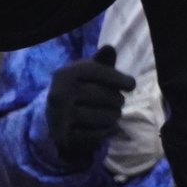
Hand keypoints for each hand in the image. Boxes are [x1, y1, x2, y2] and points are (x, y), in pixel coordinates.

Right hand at [45, 45, 135, 165]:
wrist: (55, 116)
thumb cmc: (80, 88)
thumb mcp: (88, 72)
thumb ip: (101, 61)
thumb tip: (109, 49)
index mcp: (66, 74)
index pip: (105, 74)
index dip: (122, 80)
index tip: (131, 85)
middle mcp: (60, 94)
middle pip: (109, 97)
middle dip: (119, 101)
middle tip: (118, 102)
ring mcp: (60, 117)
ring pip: (106, 117)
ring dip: (114, 117)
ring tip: (111, 114)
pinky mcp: (63, 137)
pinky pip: (98, 135)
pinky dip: (106, 132)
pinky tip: (105, 127)